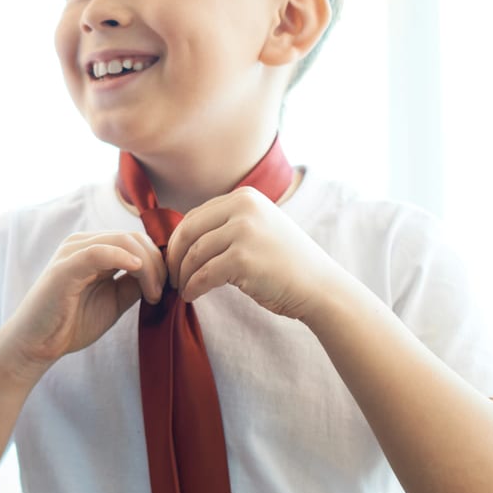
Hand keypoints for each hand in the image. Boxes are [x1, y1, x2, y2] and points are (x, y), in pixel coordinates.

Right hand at [0, 230, 164, 381]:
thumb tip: (162, 276)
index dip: (159, 260)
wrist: (37, 345)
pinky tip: (138, 274)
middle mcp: (83, 244)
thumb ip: (133, 286)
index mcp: (94, 249)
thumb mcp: (113, 302)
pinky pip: (98, 252)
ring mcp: (73, 252)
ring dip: (147, 267)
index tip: (169, 288)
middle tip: (161, 294)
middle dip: (157, 264)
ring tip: (152, 294)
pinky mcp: (65, 267)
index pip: (136, 241)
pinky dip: (123, 259)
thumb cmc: (71, 324)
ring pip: (122, 241)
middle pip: (133, 238)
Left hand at [165, 187, 344, 319]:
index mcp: (245, 197)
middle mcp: (243, 208)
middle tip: (171, 276)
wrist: (321, 287)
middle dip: (175, 256)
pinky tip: (191, 296)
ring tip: (182, 288)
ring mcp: (244, 232)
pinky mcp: (243, 260)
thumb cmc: (285, 263)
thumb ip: (227, 224)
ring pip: (194, 254)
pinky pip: (204, 275)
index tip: (174, 259)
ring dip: (183, 275)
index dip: (179, 240)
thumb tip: (182, 237)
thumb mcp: (258, 228)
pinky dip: (193, 287)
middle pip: (189, 231)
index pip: (195, 215)